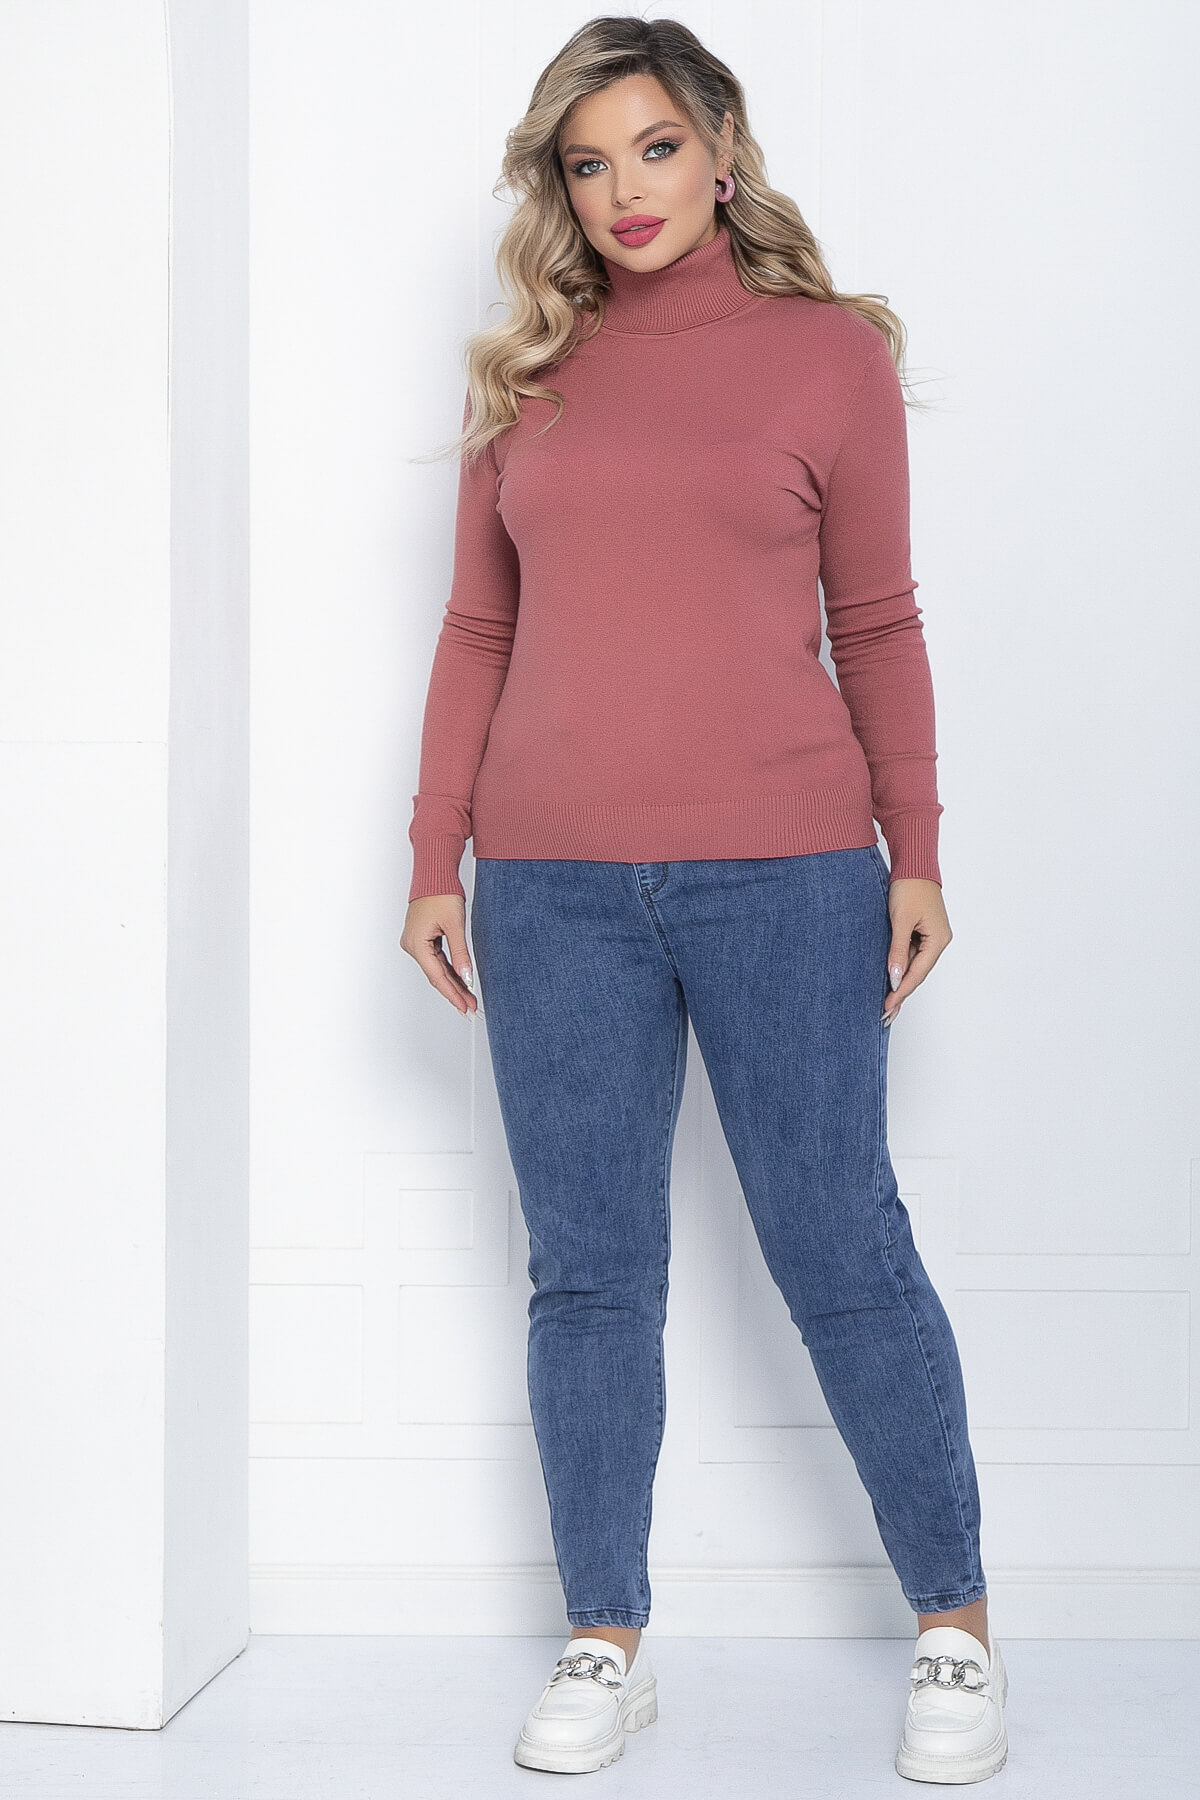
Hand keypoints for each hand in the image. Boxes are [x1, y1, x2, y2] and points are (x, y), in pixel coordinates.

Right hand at [400, 894, 478, 1016]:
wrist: (435, 874)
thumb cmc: (441, 893)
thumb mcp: (455, 925)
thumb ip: (461, 954)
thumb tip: (467, 977)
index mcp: (416, 943)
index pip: (437, 976)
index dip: (453, 994)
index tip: (466, 1007)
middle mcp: (412, 945)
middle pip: (436, 975)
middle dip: (455, 991)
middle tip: (471, 1007)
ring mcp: (415, 942)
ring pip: (436, 968)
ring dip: (453, 981)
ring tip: (469, 997)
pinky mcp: (421, 938)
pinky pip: (435, 959)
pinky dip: (448, 969)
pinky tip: (460, 980)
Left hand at [882, 878, 951, 1023]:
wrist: (913, 865)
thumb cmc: (909, 888)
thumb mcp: (900, 921)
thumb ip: (897, 950)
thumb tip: (894, 977)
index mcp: (938, 939)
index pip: (917, 973)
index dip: (900, 991)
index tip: (887, 1006)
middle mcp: (938, 941)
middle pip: (917, 972)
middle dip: (900, 992)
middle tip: (885, 1014)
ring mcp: (931, 936)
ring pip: (913, 965)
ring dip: (899, 981)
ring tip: (885, 1002)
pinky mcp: (922, 931)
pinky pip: (911, 954)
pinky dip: (899, 966)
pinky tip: (888, 979)